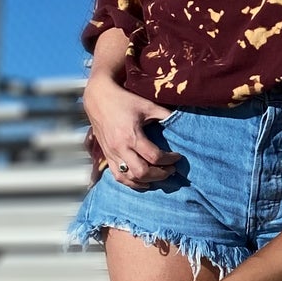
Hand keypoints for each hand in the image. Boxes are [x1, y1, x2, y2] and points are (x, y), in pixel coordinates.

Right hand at [83, 73, 178, 187]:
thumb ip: (165, 115)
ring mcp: (111, 154)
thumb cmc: (125, 101)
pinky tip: (143, 181)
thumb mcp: (147, 106)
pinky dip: (132, 182)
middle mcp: (120, 148)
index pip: (154, 157)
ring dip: (147, 181)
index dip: (170, 159)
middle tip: (171, 169)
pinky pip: (118, 177)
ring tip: (159, 175)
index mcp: (131, 136)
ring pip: (130, 178)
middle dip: (160, 174)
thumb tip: (183, 123)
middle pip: (142, 172)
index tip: (178, 156)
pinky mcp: (106, 156)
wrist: (98, 98)